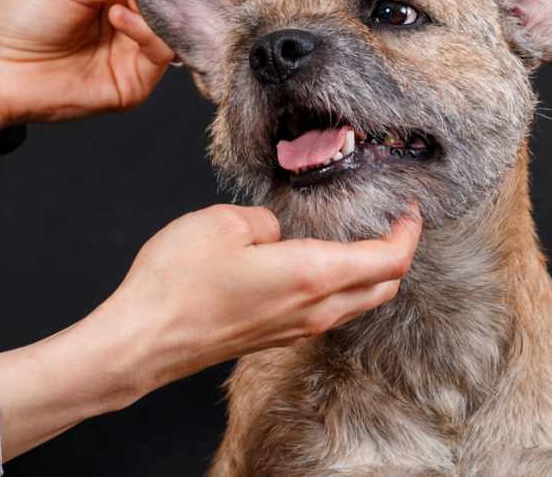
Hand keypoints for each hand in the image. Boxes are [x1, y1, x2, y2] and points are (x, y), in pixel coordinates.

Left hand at [0, 0, 174, 128]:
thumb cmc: (19, 20)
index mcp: (112, 2)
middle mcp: (127, 31)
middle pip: (168, 10)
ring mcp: (130, 60)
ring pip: (170, 34)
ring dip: (157, 13)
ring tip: (124, 3)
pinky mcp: (130, 88)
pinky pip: (157, 59)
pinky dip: (148, 35)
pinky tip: (120, 18)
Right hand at [102, 203, 422, 384]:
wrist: (143, 342)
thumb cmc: (178, 284)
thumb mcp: (225, 223)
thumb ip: (266, 219)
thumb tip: (277, 230)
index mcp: (313, 275)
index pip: (389, 259)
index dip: (408, 232)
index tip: (409, 208)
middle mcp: (314, 309)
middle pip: (384, 287)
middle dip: (399, 253)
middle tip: (394, 222)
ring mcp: (296, 328)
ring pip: (358, 303)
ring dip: (372, 272)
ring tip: (363, 237)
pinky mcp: (276, 336)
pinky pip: (329, 312)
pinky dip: (342, 286)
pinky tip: (321, 263)